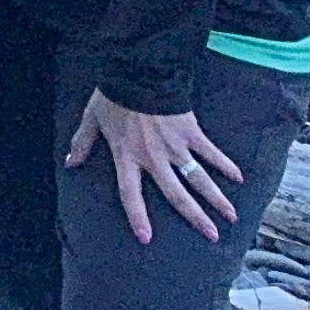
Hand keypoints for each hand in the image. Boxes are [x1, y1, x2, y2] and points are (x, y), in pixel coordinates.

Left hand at [68, 90, 251, 243]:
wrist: (136, 71)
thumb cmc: (112, 96)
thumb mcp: (91, 119)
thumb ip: (82, 142)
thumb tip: (70, 163)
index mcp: (127, 156)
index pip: (129, 193)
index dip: (136, 216)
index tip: (146, 238)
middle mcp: (153, 157)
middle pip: (177, 194)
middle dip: (195, 217)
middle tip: (212, 236)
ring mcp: (175, 146)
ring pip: (199, 179)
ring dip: (217, 199)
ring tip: (231, 217)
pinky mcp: (191, 132)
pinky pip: (211, 153)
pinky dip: (226, 165)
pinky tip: (239, 179)